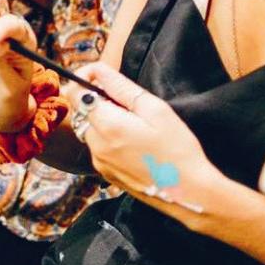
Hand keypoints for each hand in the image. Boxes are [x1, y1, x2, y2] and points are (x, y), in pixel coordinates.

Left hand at [80, 63, 215, 210]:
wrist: (189, 194)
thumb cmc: (178, 148)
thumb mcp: (155, 109)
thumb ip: (121, 87)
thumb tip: (97, 70)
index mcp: (108, 126)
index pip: (75, 93)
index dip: (84, 78)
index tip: (101, 76)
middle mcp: (96, 145)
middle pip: (81, 111)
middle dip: (97, 100)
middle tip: (127, 102)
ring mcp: (99, 162)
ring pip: (89, 129)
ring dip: (103, 120)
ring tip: (134, 124)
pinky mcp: (105, 174)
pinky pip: (98, 147)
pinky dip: (108, 138)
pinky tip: (134, 143)